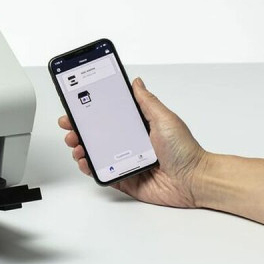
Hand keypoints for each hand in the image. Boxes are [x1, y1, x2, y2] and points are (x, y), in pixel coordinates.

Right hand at [58, 77, 207, 207]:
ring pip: (95, 153)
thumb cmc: (185, 150)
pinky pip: (101, 173)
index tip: (76, 106)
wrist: (194, 180)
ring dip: (81, 147)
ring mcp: (125, 162)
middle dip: (79, 129)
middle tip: (69, 126)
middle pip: (97, 134)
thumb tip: (136, 82)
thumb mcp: (164, 118)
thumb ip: (146, 101)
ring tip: (76, 143)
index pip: (109, 116)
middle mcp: (130, 144)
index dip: (90, 111)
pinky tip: (85, 161)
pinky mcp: (124, 179)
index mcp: (138, 127)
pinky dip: (89, 168)